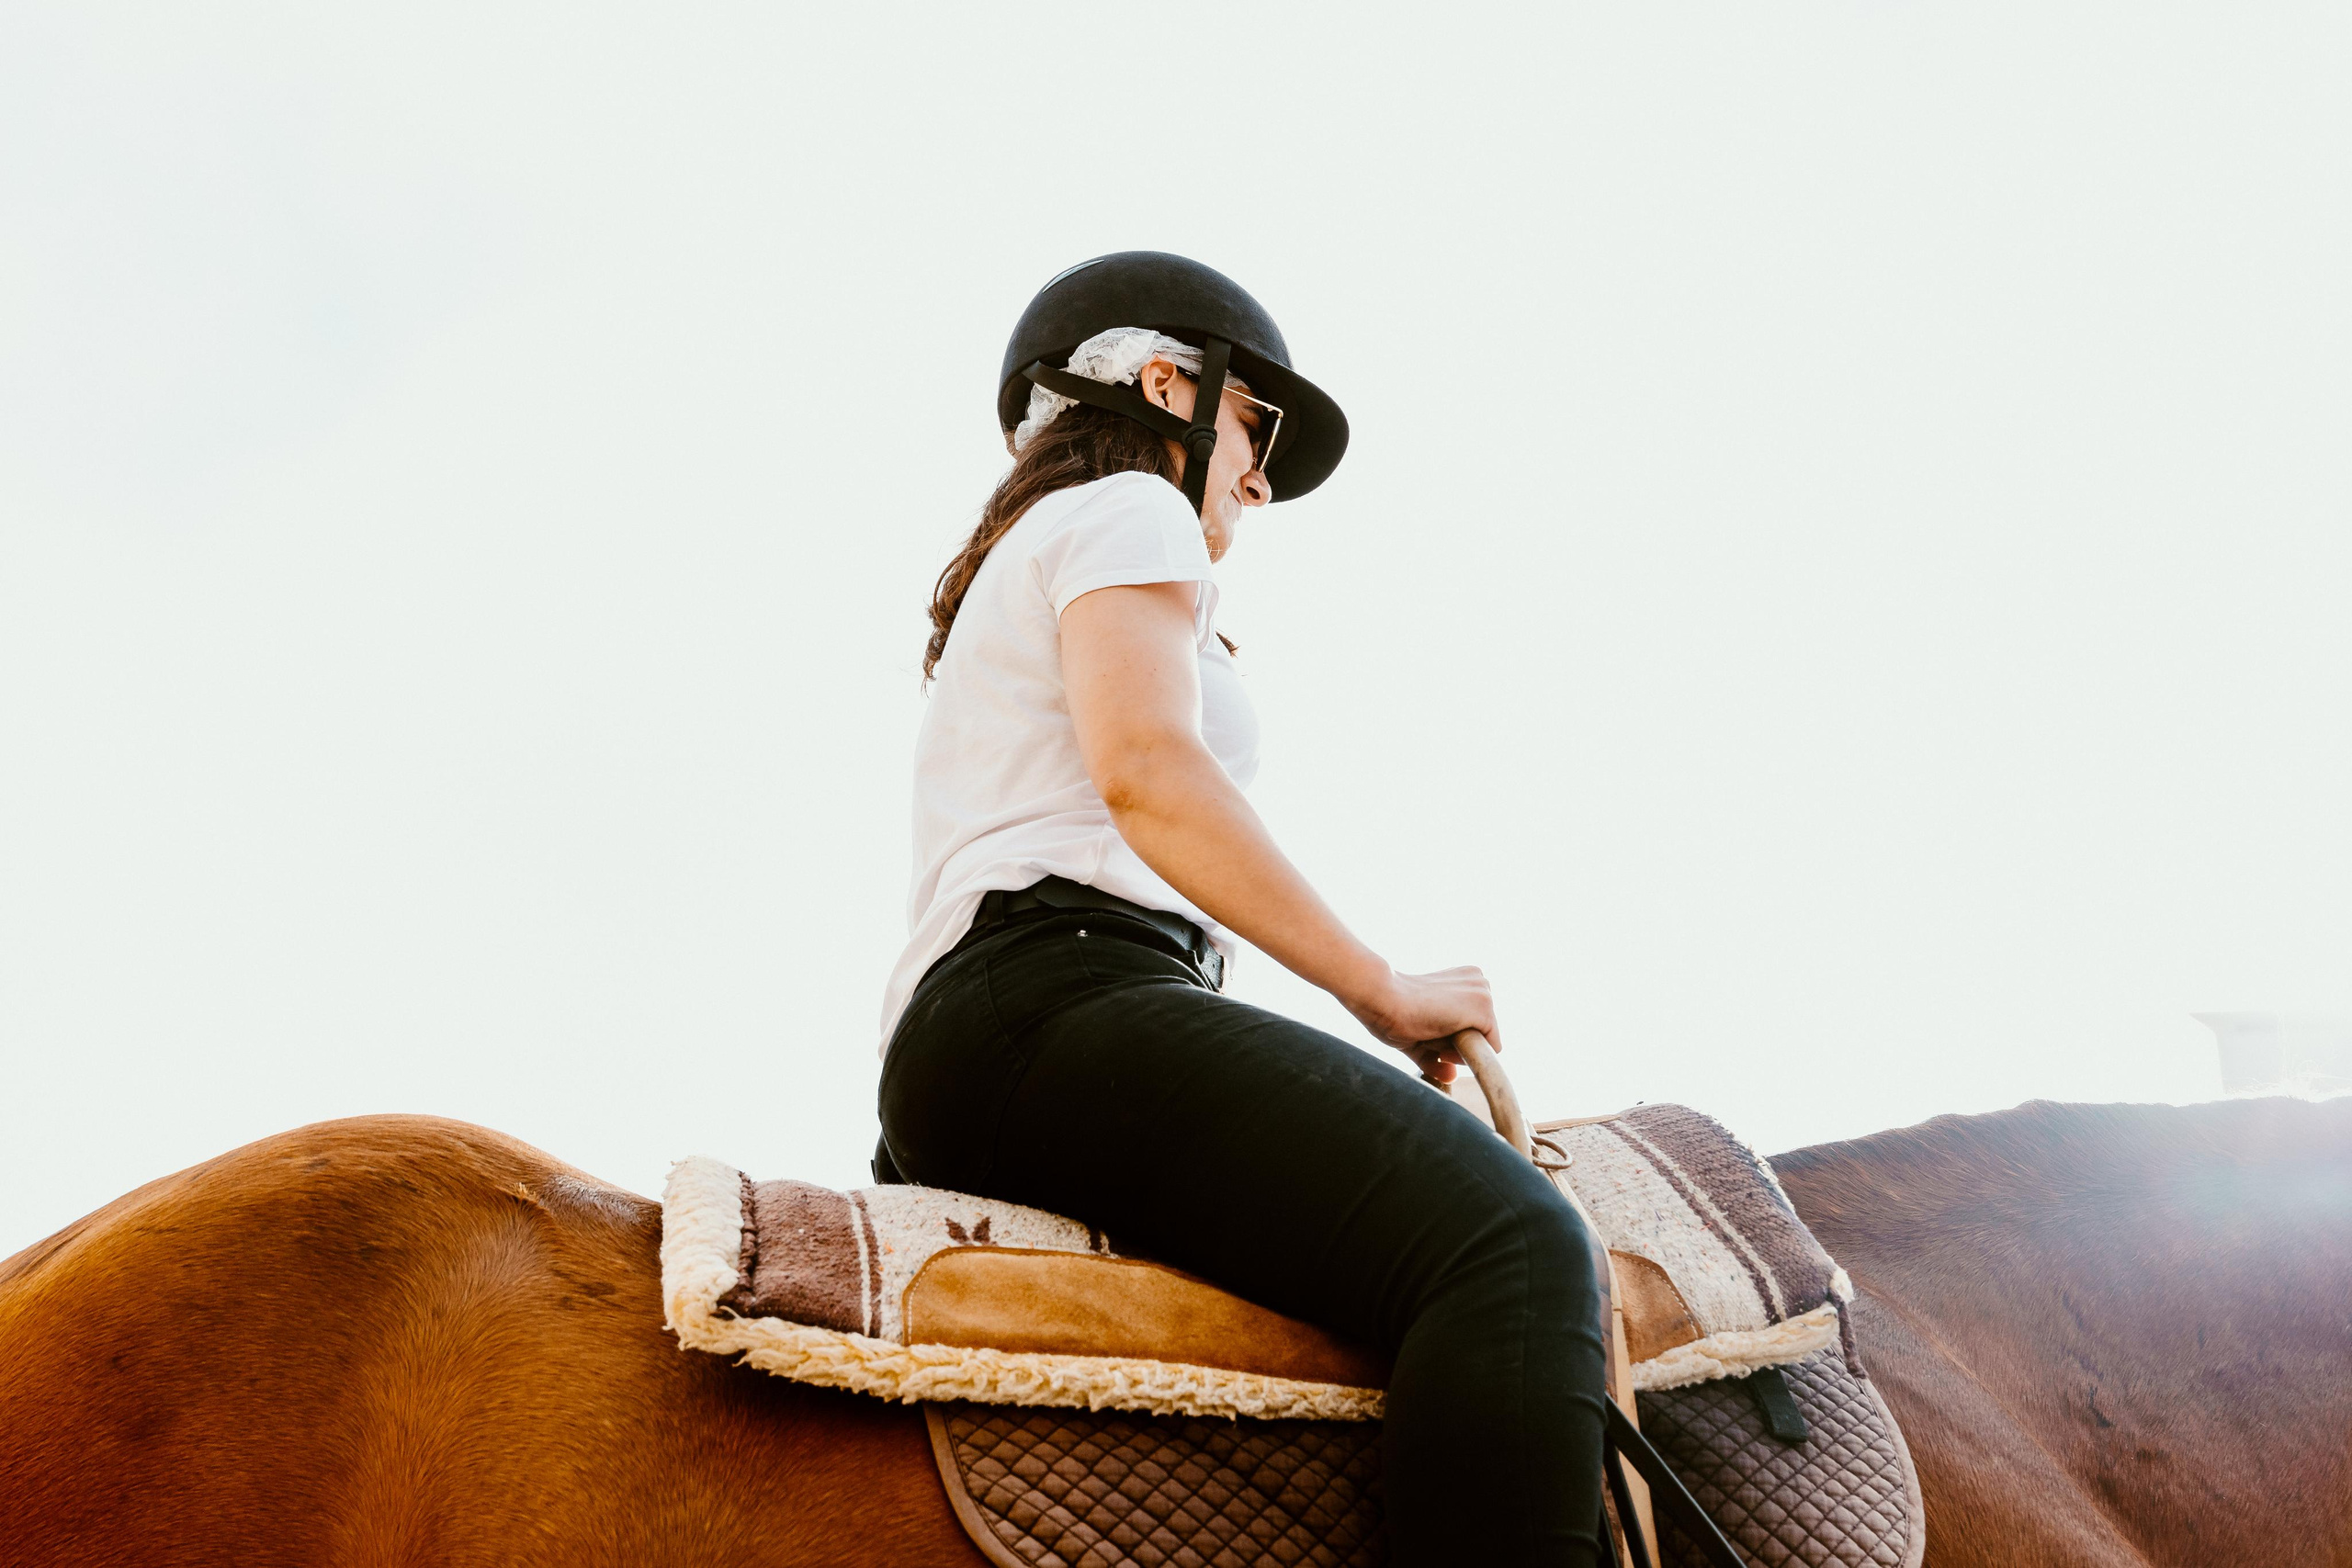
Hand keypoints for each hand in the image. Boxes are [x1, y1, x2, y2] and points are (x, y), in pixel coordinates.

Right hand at [1340, 964, 1498, 1083]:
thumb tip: (1451, 1076)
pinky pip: (1490, 1048)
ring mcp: (1484, 994)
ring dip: (1457, 1048)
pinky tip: (1439, 1036)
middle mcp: (1480, 981)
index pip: (1475, 1022)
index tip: (1429, 1032)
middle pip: (1481, 1033)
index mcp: (1466, 980)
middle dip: (1455, 1042)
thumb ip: (1436, 1055)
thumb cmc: (1392, 1011)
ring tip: (1430, 1030)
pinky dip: (1465, 1054)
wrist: (1382, 997)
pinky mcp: (1484, 1009)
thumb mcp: (1419, 1036)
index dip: (1453, 1037)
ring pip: (1484, 1041)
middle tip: (1426, 1031)